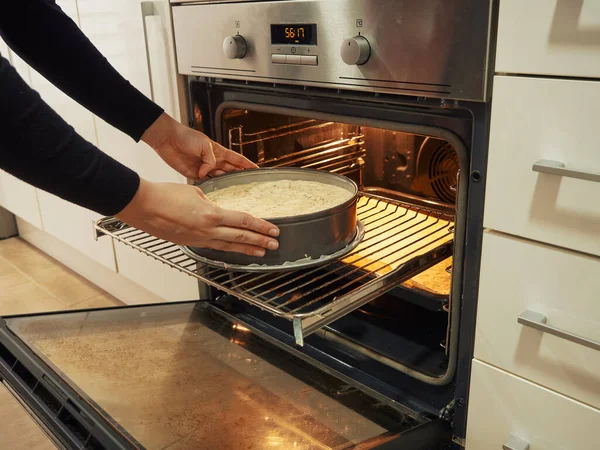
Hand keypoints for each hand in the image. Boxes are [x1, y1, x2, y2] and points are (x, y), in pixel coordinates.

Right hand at [116, 179, 279, 256]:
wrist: (143, 206)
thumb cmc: (165, 195)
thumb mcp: (194, 192)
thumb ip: (209, 201)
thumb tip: (214, 207)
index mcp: (212, 215)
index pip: (243, 220)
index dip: (261, 226)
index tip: (273, 230)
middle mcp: (208, 230)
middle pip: (240, 236)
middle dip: (260, 240)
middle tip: (275, 244)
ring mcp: (199, 239)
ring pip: (229, 245)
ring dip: (247, 248)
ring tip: (261, 252)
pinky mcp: (191, 242)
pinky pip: (214, 247)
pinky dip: (228, 248)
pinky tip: (234, 249)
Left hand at [141, 112, 256, 179]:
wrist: (167, 139)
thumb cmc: (186, 137)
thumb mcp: (203, 145)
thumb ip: (210, 160)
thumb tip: (207, 172)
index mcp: (218, 151)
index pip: (237, 159)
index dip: (248, 164)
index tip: (257, 169)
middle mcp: (213, 161)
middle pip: (231, 170)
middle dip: (239, 176)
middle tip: (248, 184)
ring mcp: (204, 168)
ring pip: (219, 178)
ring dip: (226, 183)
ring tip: (235, 190)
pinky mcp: (193, 174)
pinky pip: (205, 182)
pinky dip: (210, 186)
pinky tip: (216, 191)